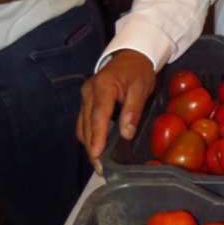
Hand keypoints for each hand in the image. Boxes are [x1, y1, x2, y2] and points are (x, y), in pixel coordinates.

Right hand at [77, 50, 154, 173]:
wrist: (131, 56)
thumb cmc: (137, 71)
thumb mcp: (141, 88)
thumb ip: (133, 110)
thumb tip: (126, 133)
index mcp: (103, 86)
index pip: (98, 116)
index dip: (97, 137)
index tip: (97, 154)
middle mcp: (88, 92)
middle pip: (86, 124)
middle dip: (92, 147)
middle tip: (100, 168)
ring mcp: (85, 97)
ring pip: (82, 125)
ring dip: (89, 144)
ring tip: (99, 163)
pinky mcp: (87, 102)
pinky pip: (84, 122)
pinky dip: (89, 136)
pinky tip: (97, 148)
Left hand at [102, 0, 138, 17]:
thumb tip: (106, 4)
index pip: (116, 8)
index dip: (113, 13)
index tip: (112, 18)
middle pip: (124, 8)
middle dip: (120, 11)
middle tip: (117, 13)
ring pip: (130, 4)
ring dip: (126, 7)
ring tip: (123, 8)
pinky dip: (131, 1)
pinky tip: (129, 1)